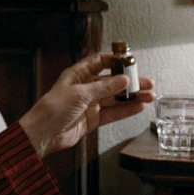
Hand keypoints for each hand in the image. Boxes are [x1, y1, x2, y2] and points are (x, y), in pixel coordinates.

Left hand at [18, 53, 154, 158]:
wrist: (43, 134)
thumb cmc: (53, 109)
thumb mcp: (80, 94)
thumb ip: (104, 88)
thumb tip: (124, 80)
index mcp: (78, 74)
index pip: (100, 62)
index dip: (115, 60)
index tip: (131, 62)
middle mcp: (85, 87)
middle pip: (112, 81)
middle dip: (130, 81)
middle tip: (147, 82)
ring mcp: (90, 104)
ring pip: (115, 98)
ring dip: (132, 97)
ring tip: (149, 96)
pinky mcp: (92, 119)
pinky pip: (113, 113)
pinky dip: (126, 110)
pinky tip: (139, 106)